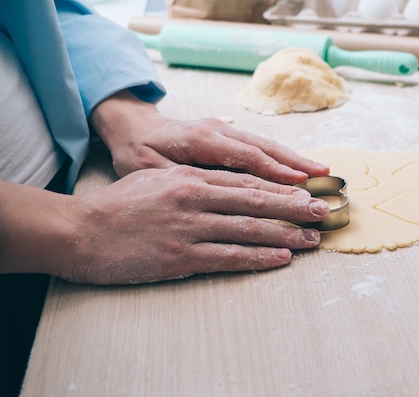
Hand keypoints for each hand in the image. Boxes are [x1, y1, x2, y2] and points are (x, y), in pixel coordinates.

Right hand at [0, 167, 329, 283]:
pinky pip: (229, 256)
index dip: (280, 187)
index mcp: (191, 176)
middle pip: (256, 201)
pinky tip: (281, 258)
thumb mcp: (157, 178)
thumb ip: (192, 178)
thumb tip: (225, 183)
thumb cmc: (119, 204)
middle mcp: (194, 198)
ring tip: (311, 240)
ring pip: (249, 229)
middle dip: (294, 208)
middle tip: (322, 212)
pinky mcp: (180, 256)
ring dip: (285, 235)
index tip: (306, 191)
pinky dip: (259, 257)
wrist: (80, 231)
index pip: (246, 181)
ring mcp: (189, 228)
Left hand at [90, 90, 329, 183]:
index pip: (245, 157)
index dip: (274, 172)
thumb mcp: (148, 171)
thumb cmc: (138, 153)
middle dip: (295, 163)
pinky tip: (296, 169)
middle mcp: (217, 131)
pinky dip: (280, 158)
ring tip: (320, 172)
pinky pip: (258, 146)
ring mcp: (224, 130)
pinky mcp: (226, 135)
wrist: (133, 128)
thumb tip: (213, 193)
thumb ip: (181, 180)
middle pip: (263, 147)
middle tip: (324, 178)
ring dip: (293, 158)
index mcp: (200, 139)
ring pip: (265, 144)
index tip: (299, 185)